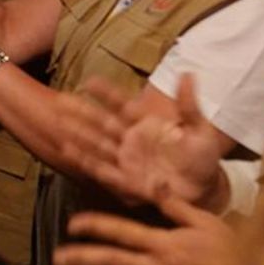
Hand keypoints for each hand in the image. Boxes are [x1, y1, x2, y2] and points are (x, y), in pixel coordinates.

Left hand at [55, 188, 234, 264]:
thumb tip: (154, 182)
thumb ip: (176, 205)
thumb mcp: (206, 222)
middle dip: (82, 258)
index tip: (73, 223)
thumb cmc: (231, 252)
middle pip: (112, 262)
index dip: (94, 226)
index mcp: (163, 244)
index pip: (121, 232)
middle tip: (56, 257)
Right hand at [57, 75, 226, 208]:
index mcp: (146, 125)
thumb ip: (189, 106)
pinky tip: (67, 149)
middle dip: (82, 112)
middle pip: (102, 123)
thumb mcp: (201, 131)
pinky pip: (101, 169)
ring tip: (58, 122)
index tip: (90, 81)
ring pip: (97, 144)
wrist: (204, 190)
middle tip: (61, 99)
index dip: (107, 95)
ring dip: (78, 134)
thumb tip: (189, 73)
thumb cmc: (202, 159)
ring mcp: (126, 160)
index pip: (123, 106)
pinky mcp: (125, 180)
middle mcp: (131, 140)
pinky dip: (84, 160)